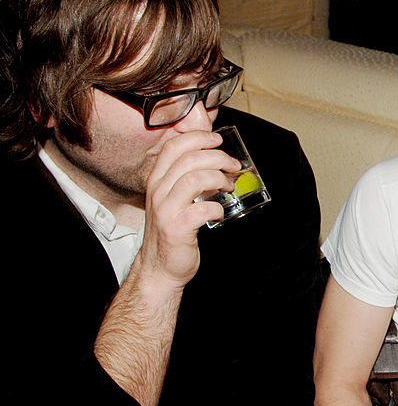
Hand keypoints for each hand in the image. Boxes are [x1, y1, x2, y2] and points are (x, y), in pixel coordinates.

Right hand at [134, 130, 238, 289]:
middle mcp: (158, 192)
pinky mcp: (176, 229)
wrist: (159, 267)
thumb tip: (217, 163)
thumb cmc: (172, 231)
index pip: (173, 147)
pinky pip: (202, 209)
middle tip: (233, 166)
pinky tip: (220, 212)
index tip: (217, 139)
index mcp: (157, 180)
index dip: (198, 137)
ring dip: (219, 178)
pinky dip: (217, 208)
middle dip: (218, 157)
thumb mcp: (173, 200)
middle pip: (189, 159)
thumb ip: (187, 180)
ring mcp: (166, 210)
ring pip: (195, 179)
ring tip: (229, 186)